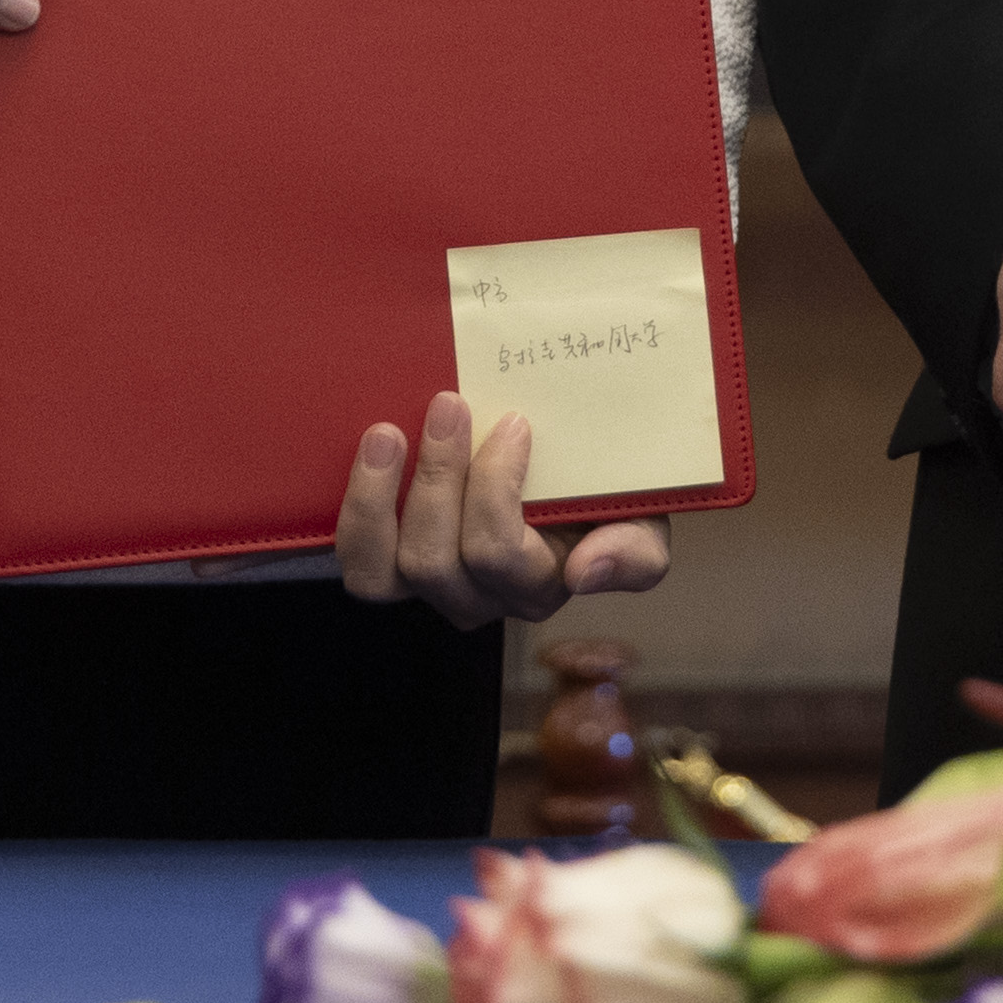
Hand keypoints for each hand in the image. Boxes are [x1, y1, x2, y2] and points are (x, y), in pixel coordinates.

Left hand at [334, 394, 668, 628]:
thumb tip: (586, 572)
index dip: (494, 488)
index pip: (498, 554)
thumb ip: (636, 554)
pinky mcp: (391, 564)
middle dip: (437, 477)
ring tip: (388, 434)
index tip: (512, 421)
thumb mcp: (644, 517)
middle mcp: (480, 597)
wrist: (566, 465)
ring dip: (377, 499)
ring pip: (381, 575)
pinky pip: (360, 561)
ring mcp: (431, 584)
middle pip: (434, 562)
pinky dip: (358, 509)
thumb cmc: (604, 488)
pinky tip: (375, 452)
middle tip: (449, 404)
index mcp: (538, 585)